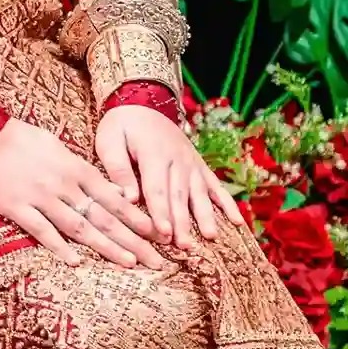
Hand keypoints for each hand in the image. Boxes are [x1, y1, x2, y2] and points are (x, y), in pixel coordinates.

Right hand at [0, 116, 166, 269]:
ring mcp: (40, 198)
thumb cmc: (20, 137)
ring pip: (79, 227)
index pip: (112, 197)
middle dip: (132, 240)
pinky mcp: (17, 208)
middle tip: (157, 260)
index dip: (135, 217)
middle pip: (103, 217)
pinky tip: (77, 262)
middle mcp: (62, 185)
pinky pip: (42, 231)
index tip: (156, 233)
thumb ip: (79, 169)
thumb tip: (104, 190)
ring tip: (129, 264)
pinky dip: (60, 247)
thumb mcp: (56, 146)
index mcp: (73, 167)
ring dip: (106, 247)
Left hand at [93, 103, 242, 248]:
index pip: (156, 188)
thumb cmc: (121, 127)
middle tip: (184, 245)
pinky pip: (217, 186)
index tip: (163, 233)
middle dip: (182, 221)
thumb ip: (118, 169)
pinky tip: (238, 222)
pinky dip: (228, 204)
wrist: (142, 102)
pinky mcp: (200, 166)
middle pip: (179, 194)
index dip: (160, 211)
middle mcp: (176, 159)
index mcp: (152, 153)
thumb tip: (129, 198)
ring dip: (205, 215)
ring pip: (199, 192)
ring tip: (210, 236)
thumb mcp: (109, 141)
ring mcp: (191, 163)